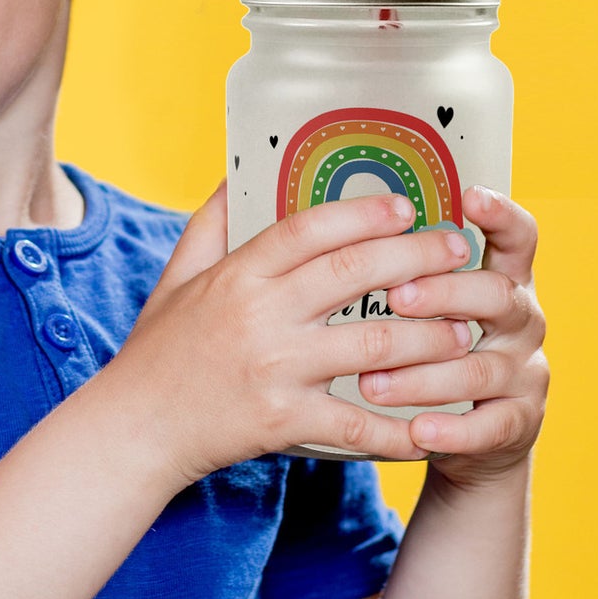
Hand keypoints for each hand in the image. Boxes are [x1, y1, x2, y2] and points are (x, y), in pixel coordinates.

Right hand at [106, 183, 479, 487]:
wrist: (135, 428)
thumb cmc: (159, 348)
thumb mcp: (178, 274)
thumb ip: (213, 221)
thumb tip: (240, 170)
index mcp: (237, 275)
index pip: (308, 228)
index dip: (362, 212)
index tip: (406, 205)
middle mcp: (259, 316)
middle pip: (353, 274)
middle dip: (416, 257)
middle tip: (455, 251)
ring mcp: (275, 370)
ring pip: (372, 346)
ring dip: (428, 337)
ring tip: (463, 330)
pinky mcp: (284, 421)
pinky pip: (356, 424)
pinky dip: (398, 428)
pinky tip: (431, 425)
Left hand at [369, 187, 547, 487]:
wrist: (474, 435)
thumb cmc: (436, 349)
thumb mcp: (435, 305)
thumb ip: (411, 269)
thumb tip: (350, 226)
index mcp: (504, 280)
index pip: (518, 237)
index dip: (502, 215)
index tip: (471, 195)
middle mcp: (522, 321)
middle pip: (496, 295)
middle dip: (445, 293)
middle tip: (397, 297)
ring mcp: (526, 373)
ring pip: (480, 368)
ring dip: (424, 375)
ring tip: (371, 382)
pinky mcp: (519, 424)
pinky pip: (489, 427)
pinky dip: (452, 430)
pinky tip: (417, 431)